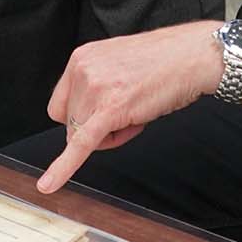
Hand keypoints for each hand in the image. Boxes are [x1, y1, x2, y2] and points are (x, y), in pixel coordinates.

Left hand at [33, 22, 223, 193]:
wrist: (192, 57)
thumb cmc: (164, 63)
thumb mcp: (118, 66)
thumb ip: (97, 86)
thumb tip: (89, 117)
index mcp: (81, 58)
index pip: (61, 104)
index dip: (81, 118)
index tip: (100, 117)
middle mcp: (82, 70)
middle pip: (70, 123)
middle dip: (96, 129)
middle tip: (128, 116)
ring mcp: (95, 89)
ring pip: (82, 136)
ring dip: (108, 137)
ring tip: (136, 116)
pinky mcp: (109, 110)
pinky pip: (80, 145)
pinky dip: (63, 168)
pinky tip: (49, 184)